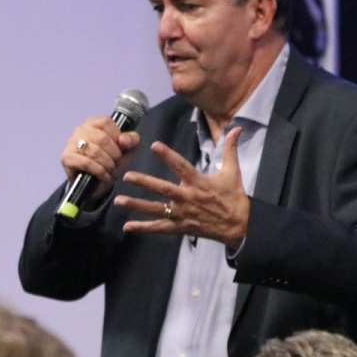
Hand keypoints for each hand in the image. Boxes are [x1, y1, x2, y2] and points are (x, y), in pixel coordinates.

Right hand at [60, 116, 140, 206]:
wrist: (97, 183)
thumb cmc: (111, 161)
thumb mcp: (127, 150)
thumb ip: (131, 140)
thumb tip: (124, 140)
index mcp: (94, 123)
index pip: (106, 122)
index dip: (117, 137)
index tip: (120, 149)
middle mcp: (80, 129)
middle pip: (102, 138)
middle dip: (114, 154)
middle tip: (116, 163)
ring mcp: (71, 143)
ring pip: (94, 151)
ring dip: (107, 164)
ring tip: (110, 170)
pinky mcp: (66, 157)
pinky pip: (86, 163)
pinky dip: (99, 171)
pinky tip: (104, 176)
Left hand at [116, 127, 249, 248]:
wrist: (238, 225)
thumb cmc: (233, 196)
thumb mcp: (233, 171)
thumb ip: (230, 149)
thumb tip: (237, 128)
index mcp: (198, 182)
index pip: (181, 166)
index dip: (168, 155)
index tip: (154, 145)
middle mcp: (187, 198)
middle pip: (163, 189)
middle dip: (144, 182)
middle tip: (126, 176)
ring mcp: (182, 214)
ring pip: (156, 209)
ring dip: (137, 205)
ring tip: (118, 201)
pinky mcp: (181, 227)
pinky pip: (160, 228)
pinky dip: (144, 228)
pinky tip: (127, 226)